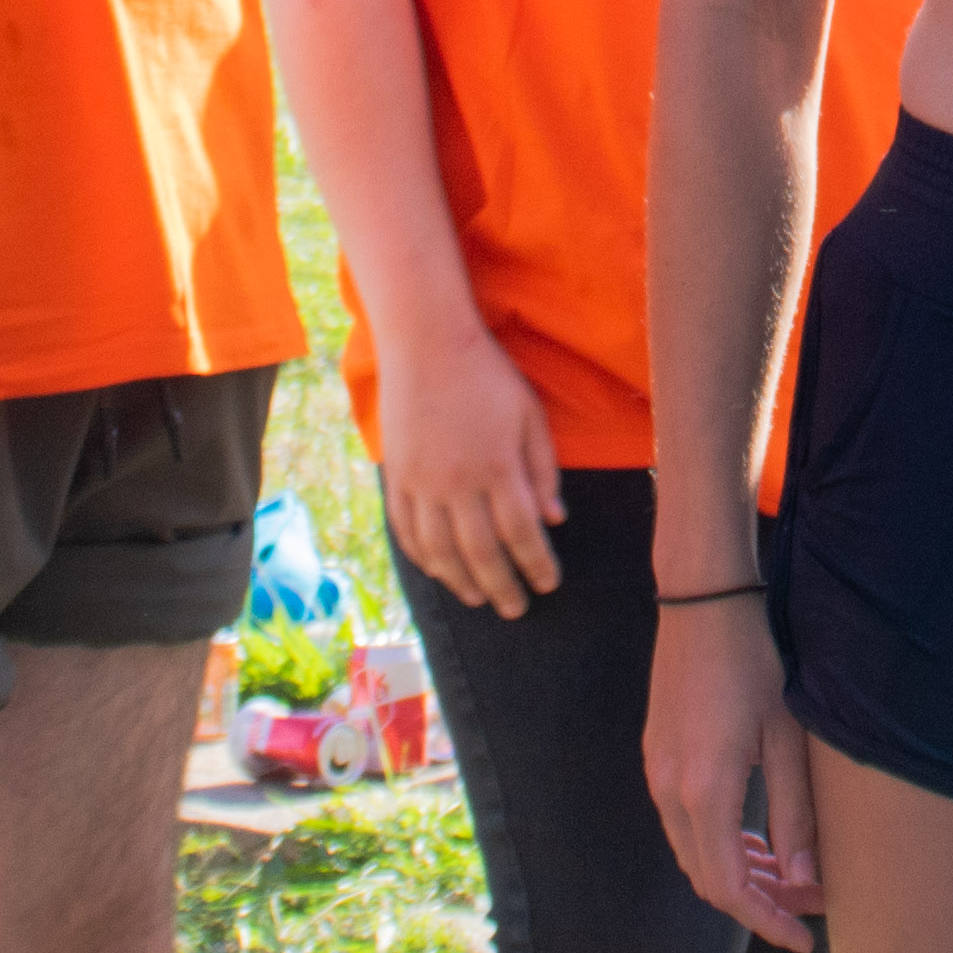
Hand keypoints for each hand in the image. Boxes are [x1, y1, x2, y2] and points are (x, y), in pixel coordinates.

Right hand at [380, 323, 568, 618]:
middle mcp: (457, 482)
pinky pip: (406, 530)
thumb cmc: (488, 376)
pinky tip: (440, 571)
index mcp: (497, 466)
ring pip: (440, 551)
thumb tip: (555, 521)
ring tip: (480, 599)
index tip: (550, 584)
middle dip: (503, 586)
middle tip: (517, 609)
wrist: (426, 342)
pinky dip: (423, 558)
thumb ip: (543, 470)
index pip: (521, 533)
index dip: (537, 564)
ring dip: (461, 581)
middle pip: (481, 552)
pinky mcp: (397, 476)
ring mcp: (421, 482)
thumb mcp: (530, 415)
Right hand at [643, 587, 822, 948]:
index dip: (767, 922)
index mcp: (703, 791)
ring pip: (695, 853)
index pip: (729, 888)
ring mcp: (657, 773)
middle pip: (707, 879)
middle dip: (757, 902)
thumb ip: (795, 813)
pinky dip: (721, 844)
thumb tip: (804, 880)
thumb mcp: (788, 738)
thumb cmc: (754, 661)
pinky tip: (756, 836)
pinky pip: (686, 824)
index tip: (804, 939)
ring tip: (788, 875)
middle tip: (807, 906)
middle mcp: (669, 790)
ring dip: (739, 873)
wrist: (703, 601)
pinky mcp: (659, 757)